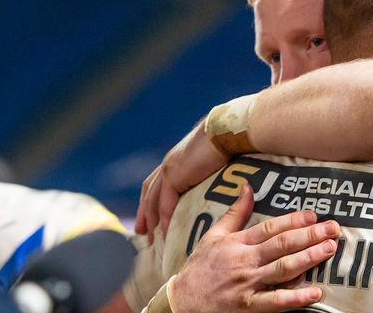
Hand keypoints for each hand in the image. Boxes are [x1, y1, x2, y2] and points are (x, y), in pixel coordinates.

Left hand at [135, 121, 228, 241]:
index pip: (156, 182)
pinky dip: (166, 221)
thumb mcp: (215, 156)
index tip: (149, 214)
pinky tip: (168, 234)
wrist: (227, 133)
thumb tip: (221, 174)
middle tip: (143, 233)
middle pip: (148, 192)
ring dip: (152, 221)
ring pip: (153, 202)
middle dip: (144, 213)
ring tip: (154, 240)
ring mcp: (168, 170)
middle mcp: (168, 164)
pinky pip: (165, 205)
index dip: (151, 198)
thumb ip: (210, 167)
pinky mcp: (174, 178)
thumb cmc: (229, 140)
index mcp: (176, 159)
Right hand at [168, 185, 339, 312]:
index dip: (293, 220)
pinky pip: (275, 302)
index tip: (313, 215)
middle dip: (309, 235)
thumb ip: (234, 213)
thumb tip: (247, 187)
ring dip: (308, 258)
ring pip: (283, 269)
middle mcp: (245, 261)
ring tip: (329, 250)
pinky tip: (315, 292)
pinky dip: (295, 298)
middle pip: (281, 245)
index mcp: (239, 243)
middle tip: (333, 229)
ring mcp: (248, 284)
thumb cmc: (199, 268)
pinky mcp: (248, 306)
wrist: (180, 303)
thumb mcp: (213, 236)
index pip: (270, 228)